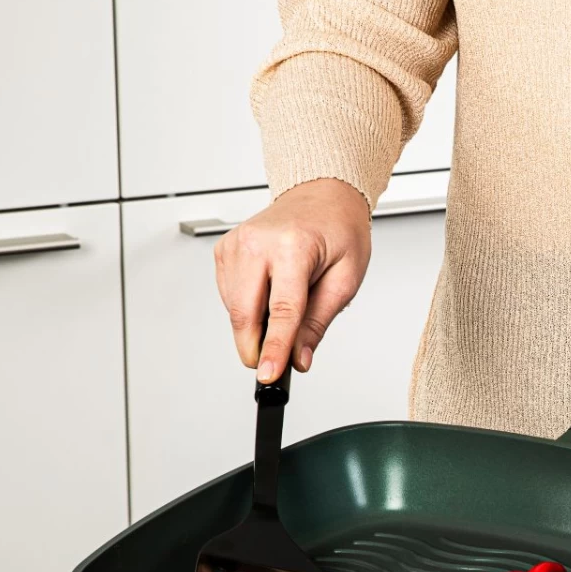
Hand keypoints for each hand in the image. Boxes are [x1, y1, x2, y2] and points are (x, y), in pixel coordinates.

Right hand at [214, 178, 371, 381]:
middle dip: (256, 347)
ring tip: (287, 302)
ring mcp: (236, 244)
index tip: (268, 374)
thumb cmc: (338, 231)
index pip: (281, 310)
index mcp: (293, 246)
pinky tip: (269, 292)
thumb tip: (299, 357)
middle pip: (245, 312)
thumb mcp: (346, 279)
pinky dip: (247, 307)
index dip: (274, 348)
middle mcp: (258, 242)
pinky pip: (229, 296)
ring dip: (255, 325)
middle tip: (272, 364)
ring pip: (234, 309)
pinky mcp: (224, 251)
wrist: (322, 197)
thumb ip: (318, 322)